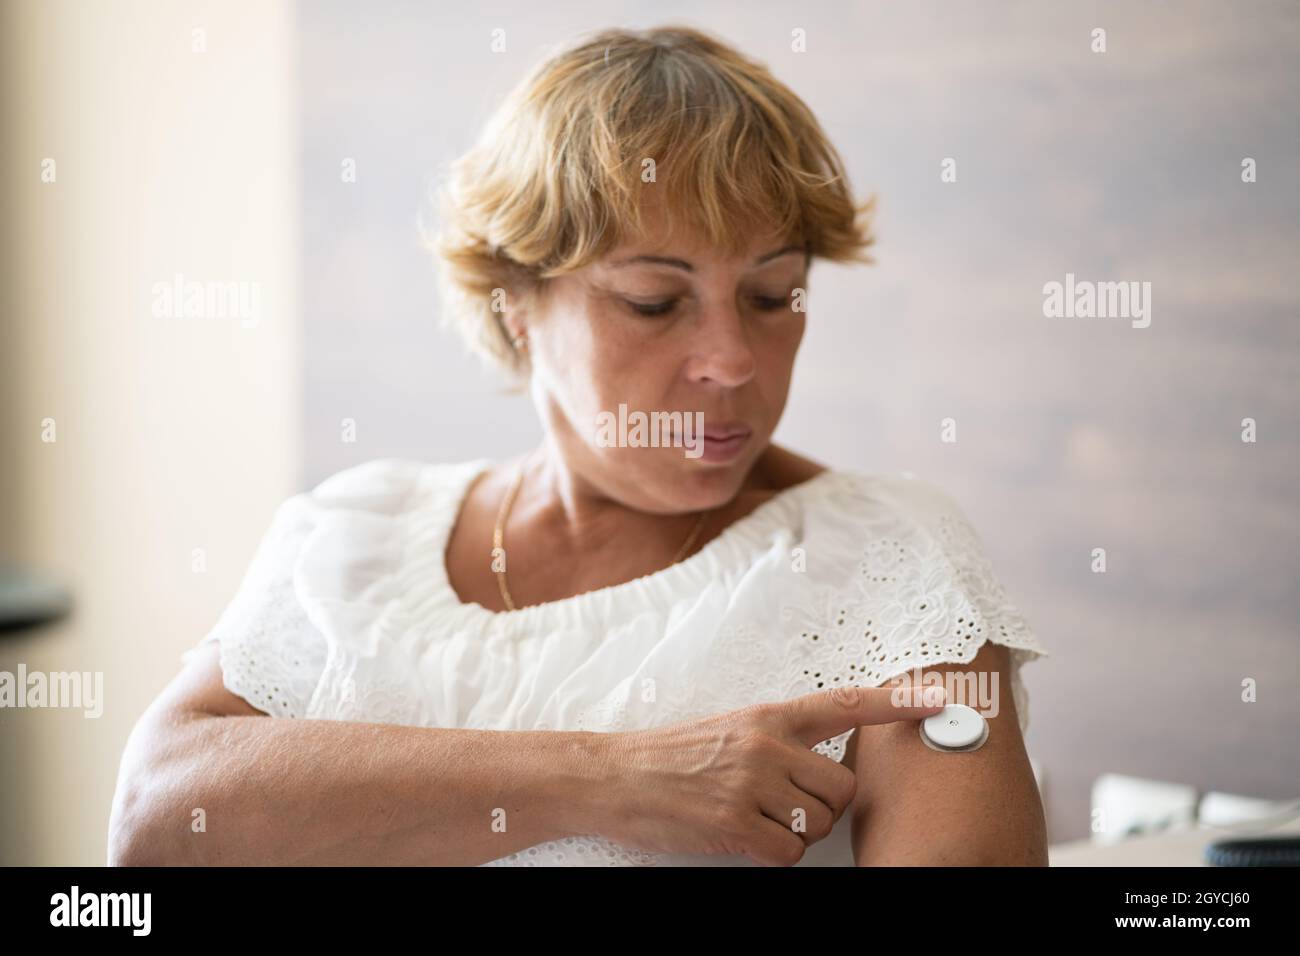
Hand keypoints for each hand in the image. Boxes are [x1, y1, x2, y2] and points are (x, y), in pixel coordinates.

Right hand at [594, 684, 946, 865]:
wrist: (614, 776)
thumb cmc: (672, 757)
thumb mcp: (731, 729)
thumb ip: (779, 741)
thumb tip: (824, 769)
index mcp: (769, 715)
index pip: (845, 704)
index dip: (897, 704)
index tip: (940, 702)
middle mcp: (766, 743)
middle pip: (842, 789)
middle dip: (824, 808)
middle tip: (785, 806)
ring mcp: (751, 782)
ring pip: (817, 825)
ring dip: (795, 834)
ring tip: (753, 819)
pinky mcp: (734, 821)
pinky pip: (787, 853)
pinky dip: (772, 856)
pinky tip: (740, 837)